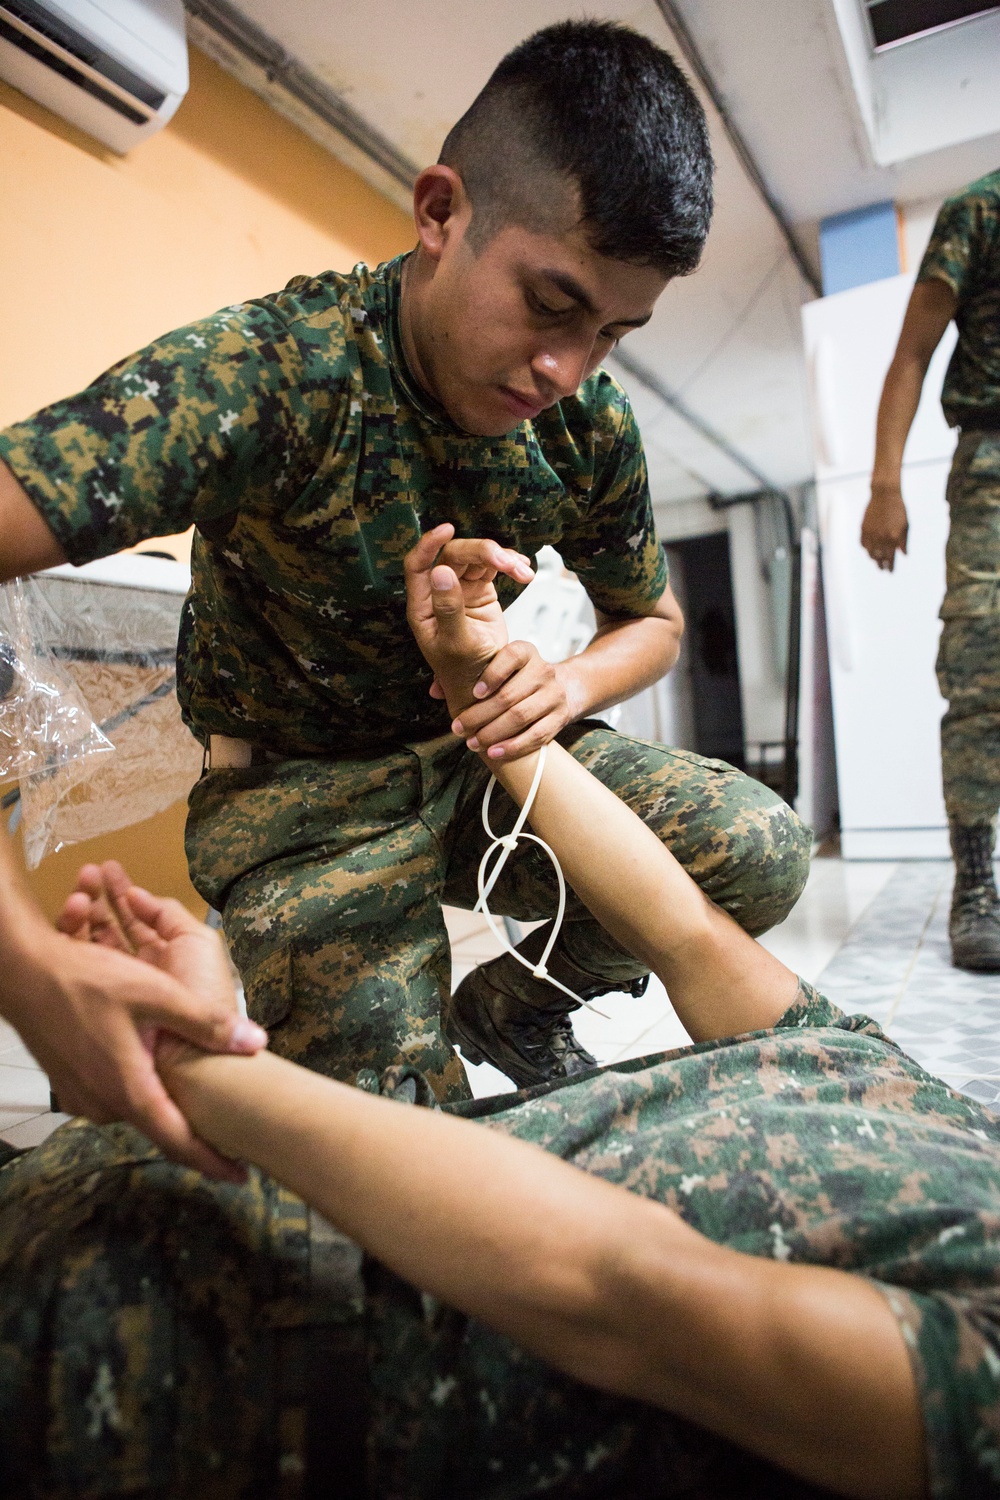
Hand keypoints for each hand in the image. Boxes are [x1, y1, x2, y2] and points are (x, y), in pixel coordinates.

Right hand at [3, 861, 265, 1180]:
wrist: (23, 974)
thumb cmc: (83, 980)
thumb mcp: (155, 993)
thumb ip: (206, 1022)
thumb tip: (256, 1043)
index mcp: (128, 1088)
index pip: (177, 1140)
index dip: (212, 1161)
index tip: (241, 1176)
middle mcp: (104, 1103)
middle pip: (160, 1130)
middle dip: (196, 1139)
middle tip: (233, 1140)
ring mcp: (84, 1097)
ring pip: (138, 1112)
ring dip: (168, 1111)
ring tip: (203, 1106)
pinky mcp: (73, 1086)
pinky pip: (117, 1098)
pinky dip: (142, 1094)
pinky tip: (157, 1076)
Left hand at [404, 523, 511, 708]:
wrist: (488, 686)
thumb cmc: (466, 671)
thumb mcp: (457, 642)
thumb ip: (449, 607)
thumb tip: (441, 571)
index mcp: (423, 606)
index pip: (418, 565)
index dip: (429, 544)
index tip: (448, 529)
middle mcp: (439, 593)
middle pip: (454, 555)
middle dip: (482, 553)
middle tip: (508, 563)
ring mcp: (460, 589)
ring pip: (476, 558)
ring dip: (502, 559)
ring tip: (524, 572)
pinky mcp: (480, 590)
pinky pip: (493, 567)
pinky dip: (510, 565)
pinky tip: (524, 571)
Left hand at [450, 642, 577, 761]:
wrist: (563, 688)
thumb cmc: (518, 679)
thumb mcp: (497, 667)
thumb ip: (465, 675)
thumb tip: (435, 690)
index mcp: (526, 652)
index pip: (511, 657)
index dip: (491, 675)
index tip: (474, 693)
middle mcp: (543, 671)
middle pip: (510, 695)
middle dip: (480, 715)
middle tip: (459, 729)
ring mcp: (554, 695)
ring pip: (521, 716)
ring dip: (493, 733)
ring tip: (473, 743)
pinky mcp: (560, 717)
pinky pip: (537, 735)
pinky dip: (513, 746)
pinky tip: (494, 752)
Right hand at [861, 483, 908, 570]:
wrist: (885, 495)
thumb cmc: (899, 509)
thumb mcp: (905, 525)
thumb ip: (903, 541)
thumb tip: (903, 555)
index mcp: (893, 537)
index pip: (891, 558)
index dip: (890, 566)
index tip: (890, 572)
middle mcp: (881, 537)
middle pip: (880, 557)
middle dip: (881, 565)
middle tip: (882, 570)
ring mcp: (871, 533)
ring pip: (870, 552)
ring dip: (873, 558)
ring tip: (875, 561)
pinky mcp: (864, 528)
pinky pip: (863, 543)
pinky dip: (866, 549)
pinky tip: (869, 550)